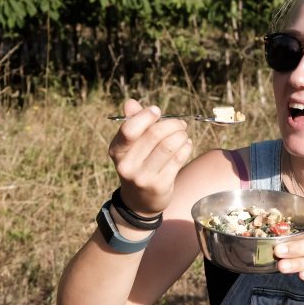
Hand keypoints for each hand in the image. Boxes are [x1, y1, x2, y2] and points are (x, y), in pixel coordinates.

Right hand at [108, 99, 193, 214]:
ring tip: (184, 134)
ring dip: (181, 135)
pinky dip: (186, 148)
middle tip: (180, 124)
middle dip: (171, 124)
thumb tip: (131, 103)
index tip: (157, 111)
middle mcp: (127, 165)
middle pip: (154, 135)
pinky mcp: (160, 185)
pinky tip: (186, 145)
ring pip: (169, 146)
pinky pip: (178, 160)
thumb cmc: (138, 165)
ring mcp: (144, 177)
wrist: (140, 201)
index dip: (146, 116)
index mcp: (117, 151)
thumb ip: (132, 123)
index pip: (130, 129)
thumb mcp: (130, 147)